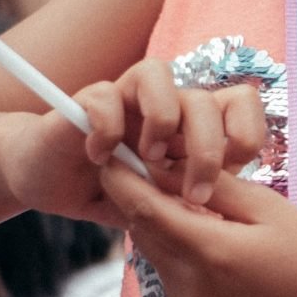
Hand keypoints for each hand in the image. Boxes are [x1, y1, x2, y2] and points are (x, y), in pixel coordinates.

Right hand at [86, 59, 268, 206]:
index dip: (245, 133)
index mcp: (191, 125)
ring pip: (158, 75)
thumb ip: (186, 207)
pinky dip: (106, 128)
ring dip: (161, 120)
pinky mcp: (88, 100)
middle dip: (207, 151)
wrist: (51, 181)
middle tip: (194, 194)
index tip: (234, 174)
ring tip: (148, 160)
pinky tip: (99, 157)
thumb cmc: (111, 192)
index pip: (240, 102)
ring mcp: (127, 97)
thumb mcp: (157, 207)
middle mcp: (165, 104)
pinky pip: (105, 95)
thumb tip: (223, 222)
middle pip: (204, 99)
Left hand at [101, 153, 296, 296]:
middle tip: (149, 163)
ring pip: (155, 254)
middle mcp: (190, 286)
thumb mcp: (265, 207)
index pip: (143, 208)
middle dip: (140, 197)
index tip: (112, 150)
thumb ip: (211, 185)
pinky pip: (172, 276)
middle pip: (143, 231)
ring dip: (161, 224)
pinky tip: (209, 238)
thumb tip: (165, 163)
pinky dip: (178, 251)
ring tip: (187, 199)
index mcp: (209, 252)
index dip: (121, 178)